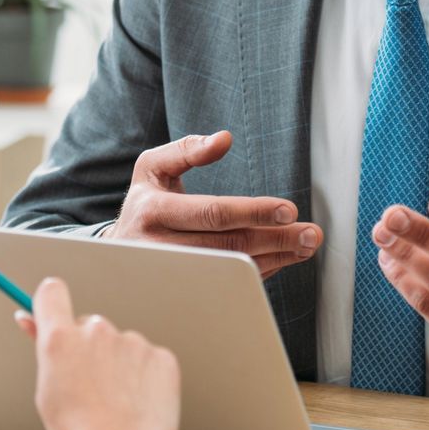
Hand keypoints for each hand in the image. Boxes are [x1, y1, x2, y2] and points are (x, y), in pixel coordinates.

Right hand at [13, 276, 180, 429]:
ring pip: (121, 346)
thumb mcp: (46, 392)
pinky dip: (144, 377)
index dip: (50, 302)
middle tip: (90, 387)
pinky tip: (138, 405)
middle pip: (89, 325)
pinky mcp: (161, 357)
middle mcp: (97, 331)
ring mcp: (133, 342)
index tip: (52, 313)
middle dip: (89, 348)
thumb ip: (45, 351)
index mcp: (61, 339)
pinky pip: (148, 360)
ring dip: (118, 365)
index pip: (52, 292)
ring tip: (116, 405)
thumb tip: (31, 321)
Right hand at [108, 130, 321, 278]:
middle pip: (229, 244)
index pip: (212, 212)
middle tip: (310, 233)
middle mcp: (160, 247)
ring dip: (276, 258)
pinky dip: (262, 271)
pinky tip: (285, 258)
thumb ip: (185, 150)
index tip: (288, 209)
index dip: (253, 212)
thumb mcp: (151, 167)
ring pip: (233, 268)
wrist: (118, 253)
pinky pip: (230, 282)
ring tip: (306, 245)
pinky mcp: (187, 290)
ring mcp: (174, 275)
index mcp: (152, 211)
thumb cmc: (144, 203)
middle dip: (276, 238)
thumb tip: (223, 139)